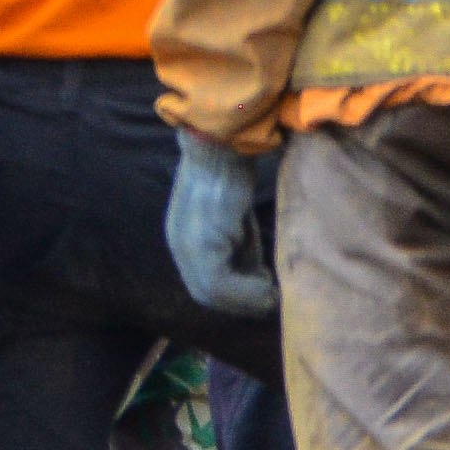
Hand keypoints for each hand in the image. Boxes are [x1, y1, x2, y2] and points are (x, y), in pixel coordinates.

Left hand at [166, 137, 277, 313]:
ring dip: (247, 299)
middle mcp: (178, 245)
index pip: (203, 286)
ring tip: (272, 291)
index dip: (235, 298)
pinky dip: (247, 289)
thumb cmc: (231, 178)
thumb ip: (237, 251)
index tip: (263, 295)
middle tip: (271, 298)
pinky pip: (219, 282)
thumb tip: (257, 281)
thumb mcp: (234, 223)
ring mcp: (185, 244)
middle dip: (242, 303)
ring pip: (212, 293)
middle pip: (206, 294)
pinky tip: (267, 282)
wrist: (220, 147)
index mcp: (182, 240)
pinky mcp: (200, 241)